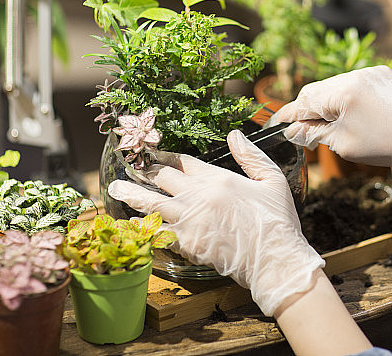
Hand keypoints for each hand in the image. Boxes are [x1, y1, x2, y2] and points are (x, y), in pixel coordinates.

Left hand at [107, 130, 324, 315]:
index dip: (165, 156)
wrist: (274, 258)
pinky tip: (129, 222)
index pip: (183, 162)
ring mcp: (190, 220)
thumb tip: (234, 134)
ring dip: (131, 194)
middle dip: (143, 170)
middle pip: (162, 178)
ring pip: (152, 203)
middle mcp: (199, 195)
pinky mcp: (186, 243)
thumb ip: (251, 156)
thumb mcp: (272, 179)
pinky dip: (142, 226)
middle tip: (128, 166)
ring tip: (113, 187)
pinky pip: (157, 232)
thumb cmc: (277, 220)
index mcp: (218, 178)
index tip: (152, 153)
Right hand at [272, 65, 391, 195]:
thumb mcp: (343, 144)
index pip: (304, 101)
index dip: (288, 115)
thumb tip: (292, 131)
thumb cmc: (388, 146)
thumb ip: (313, 133)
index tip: (277, 124)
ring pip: (334, 86)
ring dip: (326, 104)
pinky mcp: (383, 76)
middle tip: (302, 132)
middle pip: (317, 90)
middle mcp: (355, 75)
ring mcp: (371, 73)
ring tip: (327, 128)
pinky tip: (348, 117)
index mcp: (343, 91)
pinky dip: (345, 99)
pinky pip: (353, 85)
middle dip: (307, 110)